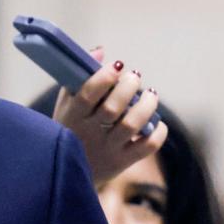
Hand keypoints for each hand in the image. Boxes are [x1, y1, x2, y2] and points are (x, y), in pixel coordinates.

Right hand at [52, 48, 167, 182]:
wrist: (65, 172)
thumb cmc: (68, 129)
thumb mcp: (65, 105)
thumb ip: (79, 78)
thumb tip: (101, 51)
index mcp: (72, 116)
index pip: (88, 94)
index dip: (105, 77)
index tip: (117, 65)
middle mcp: (89, 133)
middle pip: (113, 108)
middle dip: (128, 87)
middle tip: (135, 77)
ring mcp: (106, 149)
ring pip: (132, 125)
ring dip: (146, 106)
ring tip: (150, 95)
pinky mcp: (121, 162)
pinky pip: (146, 146)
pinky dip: (158, 132)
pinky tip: (157, 121)